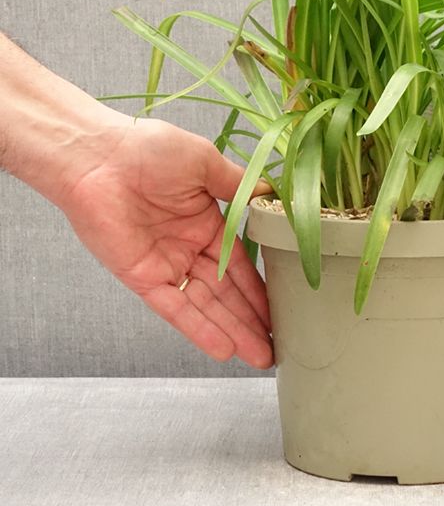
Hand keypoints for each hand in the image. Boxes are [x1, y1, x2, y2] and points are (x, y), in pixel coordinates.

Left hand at [59, 117, 273, 368]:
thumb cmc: (148, 148)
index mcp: (206, 221)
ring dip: (232, 331)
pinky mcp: (142, 276)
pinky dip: (198, 329)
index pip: (240, 263)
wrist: (98, 155)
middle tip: (276, 346)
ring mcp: (166, 264)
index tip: (282, 308)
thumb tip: (272, 194)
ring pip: (206, 306)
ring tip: (260, 357)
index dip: (260, 287)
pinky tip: (223, 349)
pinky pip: (174, 308)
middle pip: (227, 292)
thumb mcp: (205, 162)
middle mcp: (188, 247)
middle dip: (251, 319)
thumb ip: (238, 185)